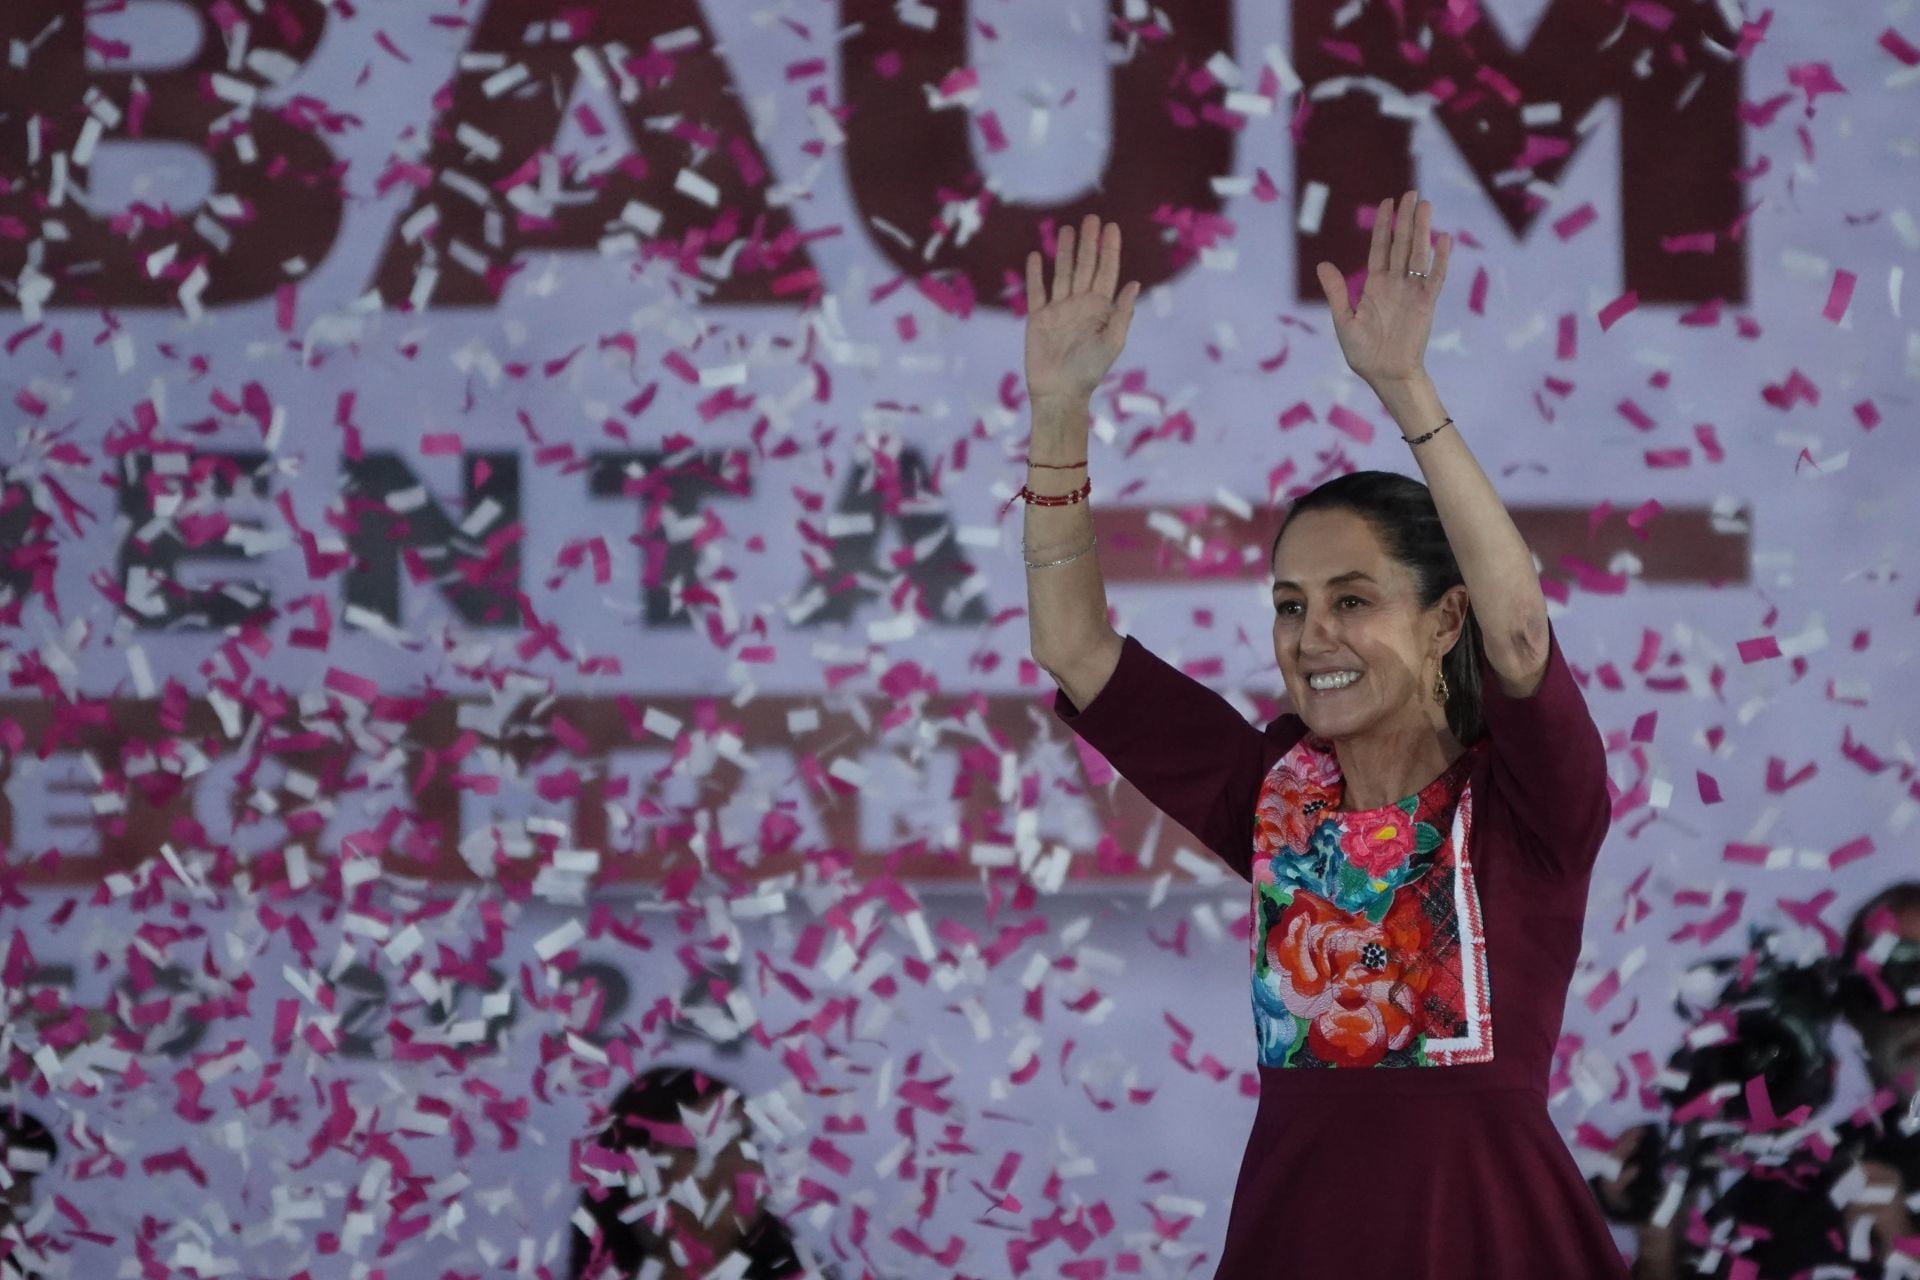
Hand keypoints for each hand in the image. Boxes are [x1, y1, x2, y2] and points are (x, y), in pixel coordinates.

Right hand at [1024, 213, 1140, 405]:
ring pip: (1062, 273)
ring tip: (1067, 229)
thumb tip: (1134, 284)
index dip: (1109, 250)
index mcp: (1100, 309)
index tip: (1111, 228)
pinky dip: (1035, 275)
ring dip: (1064, 251)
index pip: (1106, 272)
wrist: (1060, 392)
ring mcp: (1059, 310)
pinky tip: (1035, 257)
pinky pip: (1036, 292)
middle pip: (1085, 266)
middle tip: (1091, 218)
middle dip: (1089, 243)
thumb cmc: (1090, 371)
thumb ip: (1121, 313)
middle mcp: (1080, 305)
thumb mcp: (1113, 342)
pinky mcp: (1038, 318)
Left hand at [1314, 190, 1451, 387]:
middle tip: (1410, 193)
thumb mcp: (1344, 321)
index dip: (1383, 225)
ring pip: (1418, 254)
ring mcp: (1412, 291)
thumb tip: (1323, 265)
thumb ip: (1337, 292)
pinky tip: (1443, 239)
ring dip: (1422, 230)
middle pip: (1402, 244)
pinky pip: (1435, 277)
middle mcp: (1395, 283)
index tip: (1387, 202)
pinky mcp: (1427, 303)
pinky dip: (1440, 259)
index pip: (1380, 247)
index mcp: (1375, 285)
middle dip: (1405, 219)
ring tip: (1425, 206)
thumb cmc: (1363, 352)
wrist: (1385, 374)